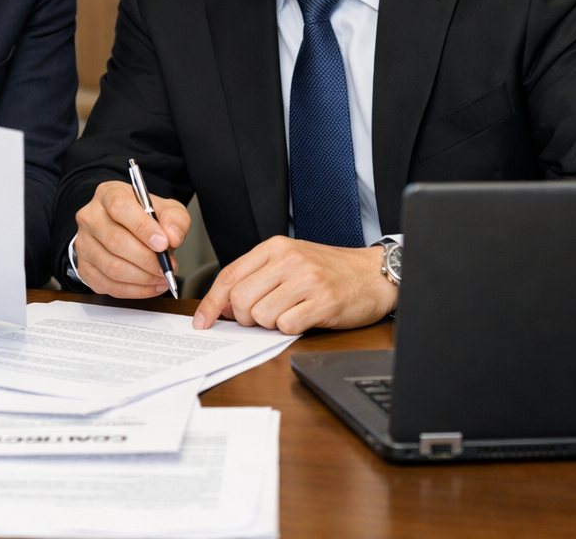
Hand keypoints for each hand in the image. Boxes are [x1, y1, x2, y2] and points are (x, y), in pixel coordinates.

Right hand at [73, 180, 190, 298]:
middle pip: (115, 241)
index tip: (163, 243)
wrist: (127, 228)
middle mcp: (90, 217)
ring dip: (142, 278)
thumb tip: (172, 236)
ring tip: (162, 277)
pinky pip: (108, 286)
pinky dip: (134, 291)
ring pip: (111, 267)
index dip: (143, 227)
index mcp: (108, 194)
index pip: (120, 207)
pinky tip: (151, 286)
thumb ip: (174, 218)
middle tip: (167, 267)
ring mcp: (84, 243)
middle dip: (147, 259)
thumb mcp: (166, 208)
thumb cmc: (144, 217)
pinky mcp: (84, 268)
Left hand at [192, 236, 397, 333]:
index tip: (203, 321)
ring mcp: (307, 280)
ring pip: (262, 315)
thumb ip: (256, 276)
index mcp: (275, 247)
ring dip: (270, 324)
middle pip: (241, 299)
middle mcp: (288, 260)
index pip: (230, 275)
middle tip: (261, 318)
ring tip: (289, 313)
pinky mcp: (324, 302)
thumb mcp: (290, 261)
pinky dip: (290, 329)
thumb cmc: (329, 269)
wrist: (373, 273)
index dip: (211, 302)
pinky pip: (287, 326)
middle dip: (245, 318)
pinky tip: (304, 318)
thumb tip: (224, 305)